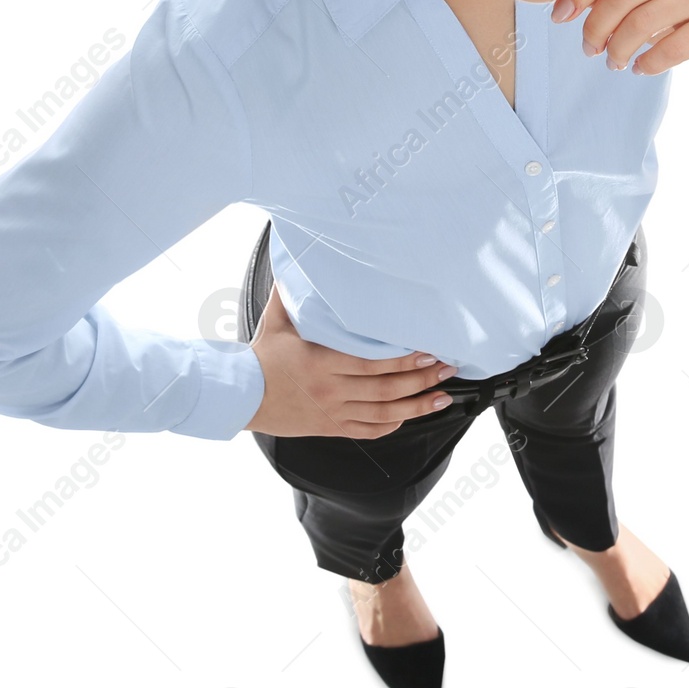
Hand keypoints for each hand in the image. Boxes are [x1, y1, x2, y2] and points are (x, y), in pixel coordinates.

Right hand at [242, 278, 458, 437]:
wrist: (241, 396)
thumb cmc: (260, 357)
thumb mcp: (276, 320)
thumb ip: (291, 291)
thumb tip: (297, 256)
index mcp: (321, 363)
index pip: (373, 364)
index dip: (405, 360)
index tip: (429, 351)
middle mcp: (331, 390)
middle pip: (386, 389)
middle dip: (422, 379)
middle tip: (447, 369)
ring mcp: (333, 412)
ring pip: (383, 414)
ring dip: (417, 407)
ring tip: (442, 398)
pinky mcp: (331, 427)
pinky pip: (368, 430)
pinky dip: (391, 425)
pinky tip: (408, 417)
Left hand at [551, 0, 688, 89]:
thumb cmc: (680, 10)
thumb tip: (565, 6)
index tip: (560, 17)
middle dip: (597, 27)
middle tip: (590, 49)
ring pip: (643, 22)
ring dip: (619, 48)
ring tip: (614, 62)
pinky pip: (671, 48)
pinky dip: (647, 62)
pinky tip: (639, 67)